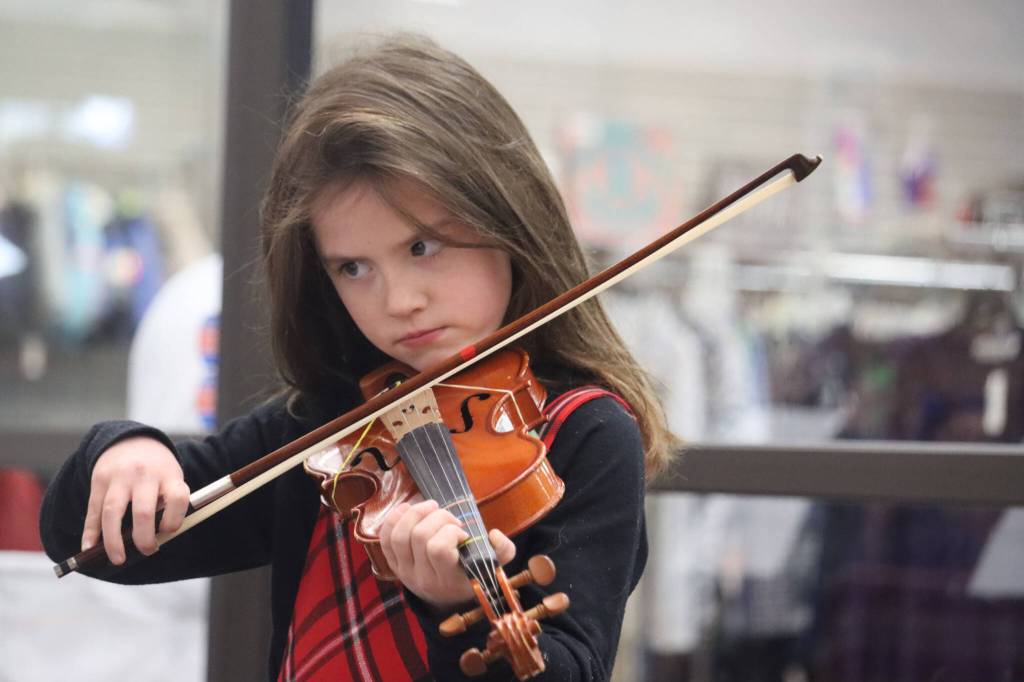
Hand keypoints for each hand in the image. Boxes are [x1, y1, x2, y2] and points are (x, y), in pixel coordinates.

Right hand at [81, 436, 189, 564]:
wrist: (131, 440)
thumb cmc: (157, 468)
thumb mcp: (171, 477)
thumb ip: (169, 502)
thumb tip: (158, 538)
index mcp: (168, 474)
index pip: (177, 498)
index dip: (174, 519)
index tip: (169, 531)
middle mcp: (143, 475)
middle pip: (143, 511)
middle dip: (144, 538)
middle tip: (147, 551)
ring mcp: (119, 478)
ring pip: (112, 513)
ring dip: (113, 541)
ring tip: (118, 559)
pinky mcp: (99, 481)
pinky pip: (93, 511)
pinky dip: (90, 532)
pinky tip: (89, 549)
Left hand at [379, 499, 515, 610]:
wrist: (446, 600)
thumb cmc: (471, 576)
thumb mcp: (492, 568)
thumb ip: (504, 551)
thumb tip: (494, 534)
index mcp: (447, 580)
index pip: (439, 549)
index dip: (450, 533)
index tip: (463, 533)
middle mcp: (422, 578)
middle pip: (420, 536)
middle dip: (438, 518)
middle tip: (451, 519)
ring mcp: (404, 571)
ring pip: (399, 535)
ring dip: (416, 513)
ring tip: (432, 508)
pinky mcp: (393, 564)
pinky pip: (385, 537)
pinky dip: (394, 518)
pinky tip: (409, 508)